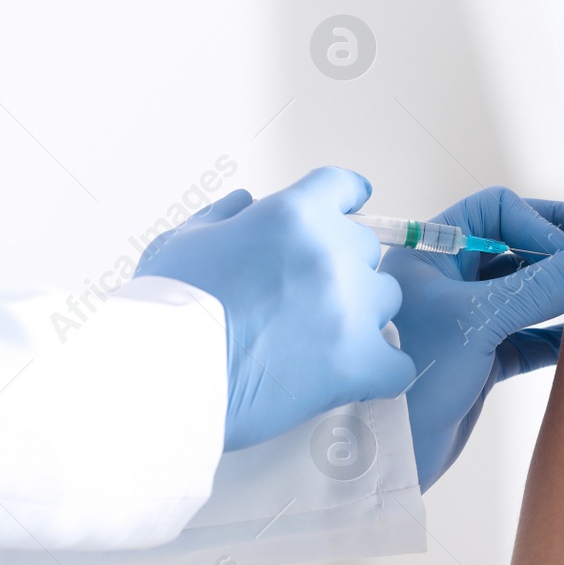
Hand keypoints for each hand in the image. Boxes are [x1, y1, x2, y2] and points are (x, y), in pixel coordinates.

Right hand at [134, 167, 415, 450]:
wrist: (166, 372)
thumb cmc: (168, 307)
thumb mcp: (184, 240)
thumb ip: (223, 216)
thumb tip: (246, 204)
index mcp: (295, 215)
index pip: (343, 188)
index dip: (345, 199)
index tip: (349, 207)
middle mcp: (333, 253)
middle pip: (364, 249)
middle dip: (340, 266)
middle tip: (305, 296)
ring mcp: (352, 308)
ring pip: (384, 299)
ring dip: (361, 314)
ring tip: (320, 339)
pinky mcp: (359, 362)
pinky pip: (397, 363)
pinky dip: (380, 370)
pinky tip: (358, 376)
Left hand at [380, 188, 563, 490]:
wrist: (389, 454)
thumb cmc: (413, 377)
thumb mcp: (477, 322)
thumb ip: (538, 288)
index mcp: (430, 253)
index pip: (496, 211)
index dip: (539, 224)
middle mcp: (449, 280)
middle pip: (516, 246)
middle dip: (558, 253)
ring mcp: (467, 320)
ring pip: (527, 293)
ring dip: (563, 295)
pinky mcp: (482, 358)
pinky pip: (530, 336)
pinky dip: (558, 336)